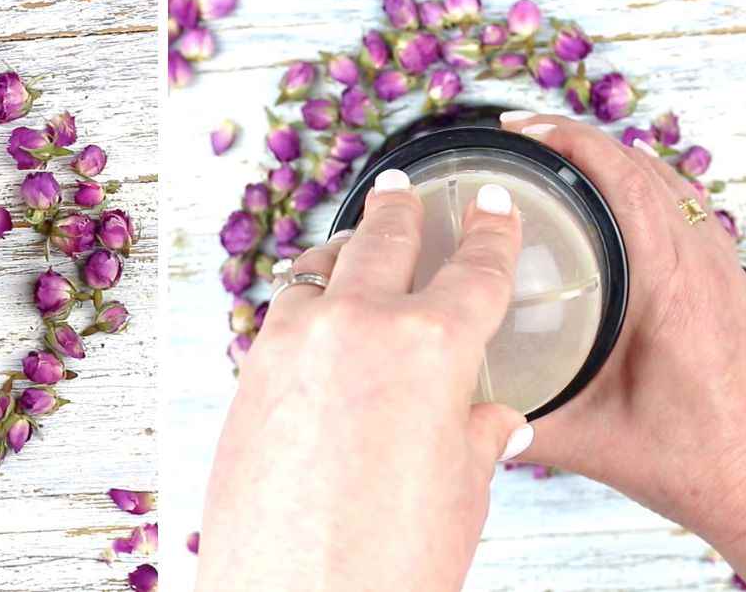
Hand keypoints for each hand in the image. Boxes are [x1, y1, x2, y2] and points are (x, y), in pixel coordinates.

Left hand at [196, 170, 529, 590]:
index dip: (494, 232)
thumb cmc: (385, 561)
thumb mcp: (459, 494)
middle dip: (404, 209)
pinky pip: (283, 310)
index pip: (477, 269)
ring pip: (322, 265)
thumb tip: (495, 419)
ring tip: (355, 240)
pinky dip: (305, 297)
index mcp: (431, 346)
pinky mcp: (250, 369)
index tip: (495, 205)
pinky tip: (314, 309)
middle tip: (407, 190)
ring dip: (344, 247)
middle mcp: (358, 324)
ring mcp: (294, 341)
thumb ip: (476, 437)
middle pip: (385, 239)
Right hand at [500, 112, 745, 585]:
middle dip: (578, 140)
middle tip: (520, 136)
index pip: (623, 181)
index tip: (520, 129)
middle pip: (643, 167)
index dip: (569, 142)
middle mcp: (703, 265)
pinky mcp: (725, 283)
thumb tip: (449, 394)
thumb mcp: (585, 440)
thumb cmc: (691, 461)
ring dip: (612, 159)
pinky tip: (607, 202)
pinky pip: (683, 208)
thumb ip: (514, 416)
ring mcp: (720, 270)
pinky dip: (641, 186)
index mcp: (670, 287)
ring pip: (668, 182)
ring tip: (556, 157)